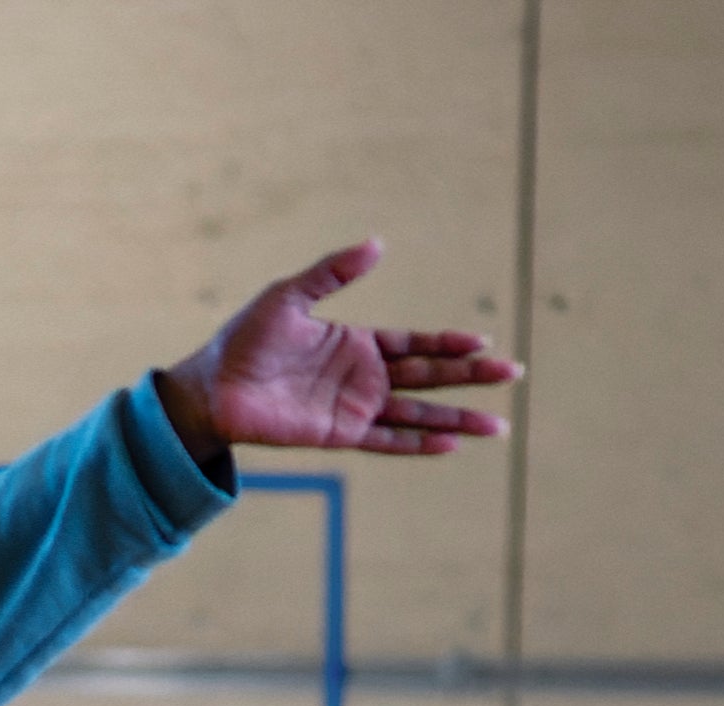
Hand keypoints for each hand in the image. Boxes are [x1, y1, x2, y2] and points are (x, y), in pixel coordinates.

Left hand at [159, 239, 515, 464]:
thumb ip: (334, 272)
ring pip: (416, 414)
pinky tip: (450, 444)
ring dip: (456, 418)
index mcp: (357, 342)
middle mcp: (362, 377)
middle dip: (470, 377)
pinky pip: (385, 441)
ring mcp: (353, 408)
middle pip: (429, 376)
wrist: (211, 386)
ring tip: (497, 424)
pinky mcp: (337, 435)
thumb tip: (378, 243)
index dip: (450, 343)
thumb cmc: (245, 339)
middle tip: (512, 375)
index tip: (484, 342)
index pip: (416, 343)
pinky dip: (417, 444)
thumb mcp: (291, 295)